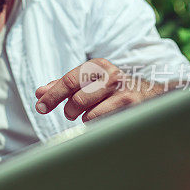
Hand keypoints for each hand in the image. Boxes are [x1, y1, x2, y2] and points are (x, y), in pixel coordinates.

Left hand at [34, 59, 163, 121]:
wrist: (149, 94)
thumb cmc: (110, 90)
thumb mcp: (87, 82)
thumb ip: (63, 86)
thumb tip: (39, 93)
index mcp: (97, 65)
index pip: (68, 81)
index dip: (52, 96)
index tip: (40, 107)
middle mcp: (110, 74)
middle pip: (76, 99)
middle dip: (68, 110)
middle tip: (70, 113)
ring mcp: (122, 90)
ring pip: (88, 113)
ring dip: (82, 118)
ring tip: (88, 115)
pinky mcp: (131, 106)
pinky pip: (102, 121)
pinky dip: (95, 123)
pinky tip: (101, 118)